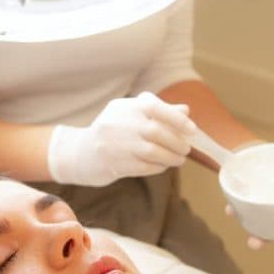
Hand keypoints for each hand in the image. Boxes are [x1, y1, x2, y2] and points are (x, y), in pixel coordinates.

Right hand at [48, 92, 195, 186]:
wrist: (81, 153)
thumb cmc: (113, 132)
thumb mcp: (131, 115)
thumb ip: (158, 111)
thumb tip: (185, 111)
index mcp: (125, 107)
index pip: (154, 107)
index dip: (177, 119)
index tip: (191, 130)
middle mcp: (118, 124)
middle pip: (156, 132)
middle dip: (177, 142)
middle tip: (186, 148)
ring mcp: (115, 145)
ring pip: (152, 151)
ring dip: (171, 157)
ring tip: (179, 159)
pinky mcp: (114, 164)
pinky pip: (144, 166)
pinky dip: (159, 167)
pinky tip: (163, 166)